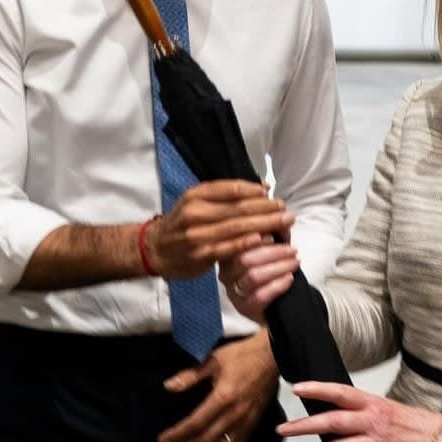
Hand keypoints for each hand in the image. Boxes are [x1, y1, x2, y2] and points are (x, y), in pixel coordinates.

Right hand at [146, 180, 293, 280]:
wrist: (155, 248)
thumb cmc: (182, 222)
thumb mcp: (196, 201)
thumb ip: (224, 195)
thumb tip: (261, 187)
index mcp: (197, 195)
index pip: (232, 189)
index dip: (255, 191)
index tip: (271, 193)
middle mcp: (196, 212)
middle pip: (239, 208)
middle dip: (267, 208)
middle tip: (286, 209)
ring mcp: (198, 234)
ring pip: (237, 227)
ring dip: (264, 225)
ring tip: (283, 223)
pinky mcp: (201, 254)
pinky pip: (228, 248)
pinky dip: (246, 243)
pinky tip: (262, 239)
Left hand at [157, 329, 278, 441]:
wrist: (273, 355)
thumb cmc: (241, 355)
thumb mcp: (214, 359)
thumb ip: (191, 375)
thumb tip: (168, 387)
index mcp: (223, 398)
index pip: (195, 424)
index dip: (177, 435)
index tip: (161, 441)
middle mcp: (235, 415)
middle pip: (205, 441)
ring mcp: (246, 421)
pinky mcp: (254, 423)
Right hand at [220, 239, 299, 321]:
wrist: (276, 302)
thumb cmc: (271, 269)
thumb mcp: (273, 247)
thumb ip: (276, 232)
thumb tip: (284, 219)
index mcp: (228, 253)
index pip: (236, 242)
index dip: (254, 238)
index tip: (273, 235)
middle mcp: (226, 273)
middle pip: (244, 259)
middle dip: (273, 252)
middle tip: (292, 250)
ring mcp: (234, 291)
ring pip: (253, 276)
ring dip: (278, 267)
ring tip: (294, 263)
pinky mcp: (244, 307)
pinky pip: (260, 296)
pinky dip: (277, 285)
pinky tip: (289, 278)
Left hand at [279, 381, 441, 441]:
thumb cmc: (416, 423)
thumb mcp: (387, 408)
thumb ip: (362, 411)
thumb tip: (334, 412)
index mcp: (373, 404)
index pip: (339, 392)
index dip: (317, 389)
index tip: (295, 389)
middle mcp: (372, 423)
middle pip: (332, 422)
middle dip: (304, 427)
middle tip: (283, 430)